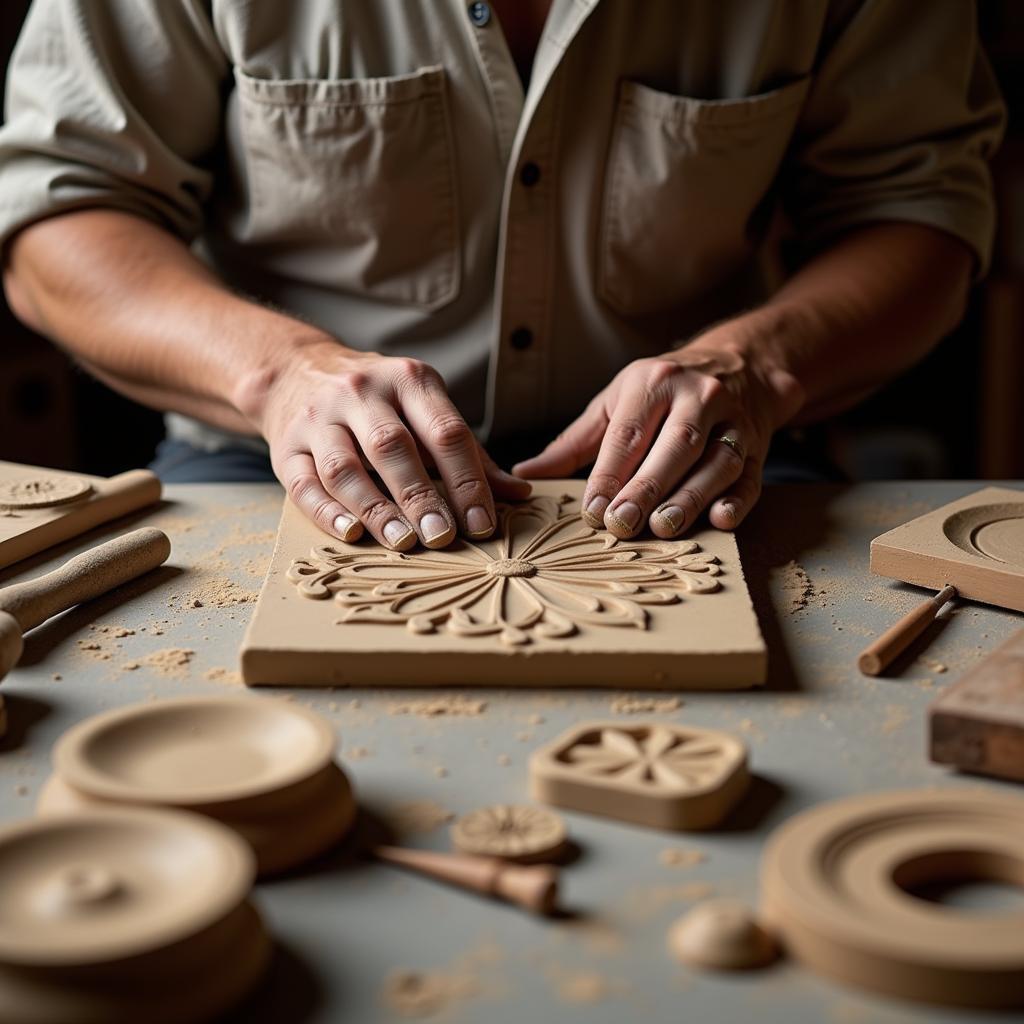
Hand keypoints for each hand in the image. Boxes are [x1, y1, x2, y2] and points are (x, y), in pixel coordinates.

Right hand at [250, 342, 530, 548]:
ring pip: (346, 467)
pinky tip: (350, 533)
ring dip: (375, 508)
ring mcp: (319, 418)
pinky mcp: (286, 446)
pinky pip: (303, 483)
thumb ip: (470, 455)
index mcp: (408, 380)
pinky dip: (327, 511)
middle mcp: (361, 392)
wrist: (297, 371)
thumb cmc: (380, 403)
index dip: (466, 480)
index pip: (445, 431)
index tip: (482, 524)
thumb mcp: (426, 410)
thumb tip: (520, 494)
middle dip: (420, 495)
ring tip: (402, 542)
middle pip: (393, 446)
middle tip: (441, 536)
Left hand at [514, 337, 801, 537]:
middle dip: (647, 488)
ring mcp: (734, 421)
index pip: (629, 433)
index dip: (610, 474)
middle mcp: (698, 396)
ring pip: (715, 462)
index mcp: (654, 382)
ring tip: (663, 528)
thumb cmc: (662, 392)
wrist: (740, 366)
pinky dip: (737, 499)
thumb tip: (525, 473)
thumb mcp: (616, 402)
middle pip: (674, 446)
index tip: (592, 510)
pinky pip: (751, 476)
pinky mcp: (759, 447)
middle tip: (621, 524)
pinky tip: (720, 519)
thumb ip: (574, 442)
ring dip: (690, 498)